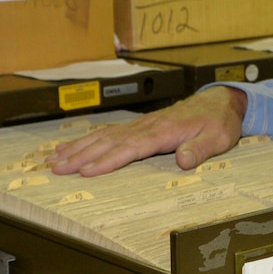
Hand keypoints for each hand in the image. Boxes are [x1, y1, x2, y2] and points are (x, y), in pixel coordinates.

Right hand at [48, 87, 248, 176]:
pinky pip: (106, 134)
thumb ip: (200, 149)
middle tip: (56, 168)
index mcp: (163, 131)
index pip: (130, 148)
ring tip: (53, 160)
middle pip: (107, 142)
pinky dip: (86, 141)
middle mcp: (145, 127)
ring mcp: (139, 126)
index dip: (107, 160)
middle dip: (80, 156)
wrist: (219, 101)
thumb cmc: (218, 121)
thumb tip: (184, 161)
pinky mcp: (137, 127)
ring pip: (102, 137)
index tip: (87, 172)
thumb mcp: (217, 137)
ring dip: (77, 149)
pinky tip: (70, 148)